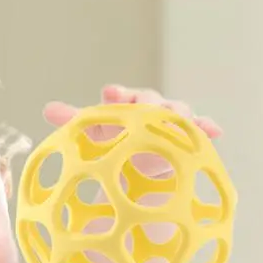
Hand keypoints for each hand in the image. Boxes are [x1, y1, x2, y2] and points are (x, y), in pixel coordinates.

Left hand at [43, 84, 222, 178]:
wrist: (135, 170)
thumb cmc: (111, 147)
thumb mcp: (91, 136)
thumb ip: (72, 121)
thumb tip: (48, 109)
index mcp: (124, 106)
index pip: (122, 96)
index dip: (118, 94)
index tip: (111, 93)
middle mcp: (149, 108)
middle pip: (152, 100)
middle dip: (149, 102)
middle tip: (146, 105)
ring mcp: (169, 121)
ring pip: (177, 111)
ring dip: (179, 112)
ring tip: (180, 116)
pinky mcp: (186, 137)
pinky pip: (199, 130)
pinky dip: (207, 127)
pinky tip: (214, 130)